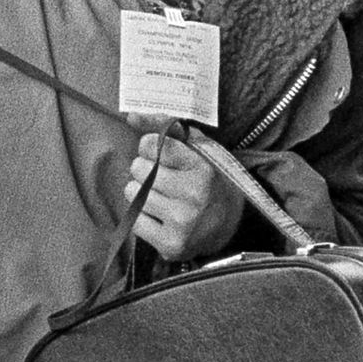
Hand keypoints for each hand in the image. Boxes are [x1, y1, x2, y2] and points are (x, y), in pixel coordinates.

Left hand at [123, 116, 244, 262]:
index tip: (159, 153)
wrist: (231, 226)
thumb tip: (130, 116)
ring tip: (161, 197)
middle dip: (144, 170)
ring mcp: (182, 222)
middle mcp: (194, 195)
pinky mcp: (171, 245)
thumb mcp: (198, 150)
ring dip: (140, 192)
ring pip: (133, 193)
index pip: (156, 145)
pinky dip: (142, 217)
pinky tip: (160, 216)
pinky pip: (135, 221)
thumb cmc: (209, 181)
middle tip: (161, 178)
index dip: (150, 146)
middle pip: (139, 169)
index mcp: (203, 169)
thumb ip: (166, 128)